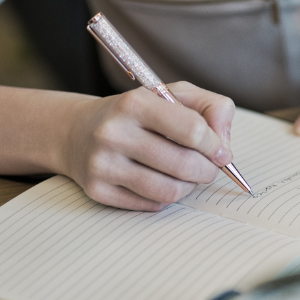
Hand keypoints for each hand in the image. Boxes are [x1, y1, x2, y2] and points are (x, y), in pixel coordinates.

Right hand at [61, 82, 235, 210]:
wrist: (76, 131)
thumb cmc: (137, 114)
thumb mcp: (174, 95)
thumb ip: (211, 108)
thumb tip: (224, 145)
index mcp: (135, 103)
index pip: (193, 130)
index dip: (215, 145)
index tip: (221, 152)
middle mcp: (113, 133)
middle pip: (184, 165)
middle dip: (208, 171)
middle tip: (209, 168)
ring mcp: (102, 164)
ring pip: (169, 191)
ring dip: (189, 188)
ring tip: (188, 177)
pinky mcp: (97, 190)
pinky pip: (150, 205)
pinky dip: (165, 198)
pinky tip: (160, 182)